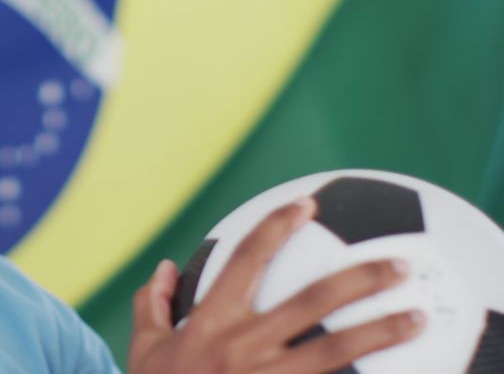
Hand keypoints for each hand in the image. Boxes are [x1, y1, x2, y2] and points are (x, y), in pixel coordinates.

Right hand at [128, 198, 425, 372]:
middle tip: (398, 265)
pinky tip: (398, 373)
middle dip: (358, 279)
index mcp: (209, 322)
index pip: (246, 259)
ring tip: (417, 318)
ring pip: (334, 349)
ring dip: (381, 332)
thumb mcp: (145, 351)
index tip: (307, 204)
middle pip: (311, 301)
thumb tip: (164, 269)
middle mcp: (243, 346)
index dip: (276, 226)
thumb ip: (151, 306)